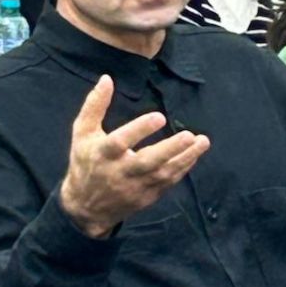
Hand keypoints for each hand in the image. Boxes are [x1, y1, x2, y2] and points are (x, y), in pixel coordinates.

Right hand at [60, 74, 210, 238]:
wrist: (86, 208)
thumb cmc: (85, 162)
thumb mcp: (82, 133)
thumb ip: (94, 106)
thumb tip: (107, 78)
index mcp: (103, 154)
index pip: (121, 142)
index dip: (139, 130)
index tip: (159, 116)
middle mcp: (120, 172)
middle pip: (147, 162)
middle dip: (170, 149)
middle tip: (189, 135)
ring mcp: (135, 187)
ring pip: (163, 174)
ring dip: (185, 158)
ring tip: (202, 141)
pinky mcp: (147, 197)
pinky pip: (167, 182)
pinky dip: (182, 169)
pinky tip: (194, 155)